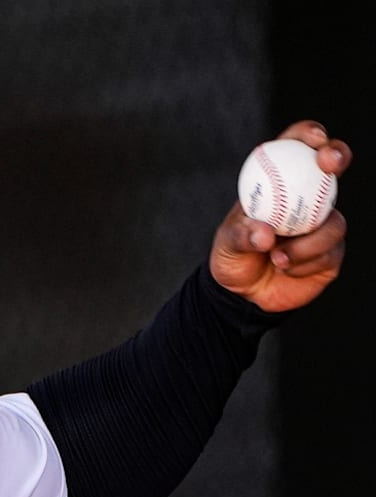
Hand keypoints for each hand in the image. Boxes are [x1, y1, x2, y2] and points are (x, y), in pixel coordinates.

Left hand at [209, 120, 350, 312]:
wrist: (243, 294)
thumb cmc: (233, 258)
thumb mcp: (227, 243)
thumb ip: (242, 235)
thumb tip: (265, 233)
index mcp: (278, 185)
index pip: (296, 149)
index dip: (309, 135)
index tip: (314, 139)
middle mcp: (305, 198)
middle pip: (332, 166)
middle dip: (337, 156)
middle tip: (329, 164)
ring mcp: (322, 224)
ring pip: (334, 221)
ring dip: (307, 242)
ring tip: (277, 257)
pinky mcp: (332, 252)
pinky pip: (331, 252)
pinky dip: (306, 262)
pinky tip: (286, 267)